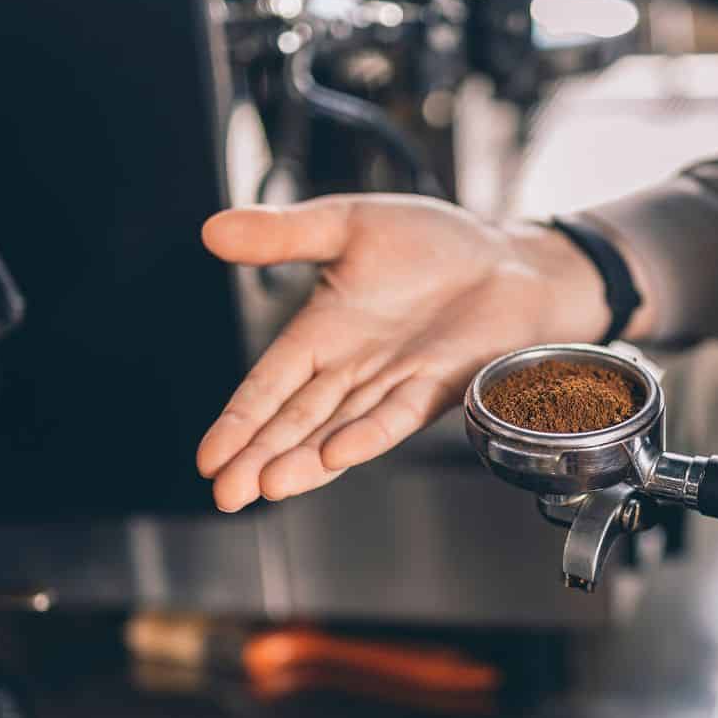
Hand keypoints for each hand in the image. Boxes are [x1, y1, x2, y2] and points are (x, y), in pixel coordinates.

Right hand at [197, 195, 617, 511]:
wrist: (510, 257)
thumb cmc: (435, 245)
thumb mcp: (348, 224)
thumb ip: (284, 234)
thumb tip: (211, 229)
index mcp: (322, 333)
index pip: (268, 386)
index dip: (238, 421)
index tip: (208, 458)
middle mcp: (352, 369)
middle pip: (295, 421)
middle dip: (258, 458)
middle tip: (226, 493)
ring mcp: (394, 383)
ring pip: (338, 429)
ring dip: (304, 460)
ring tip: (267, 486)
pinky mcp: (438, 385)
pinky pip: (397, 413)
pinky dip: (369, 433)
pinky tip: (337, 454)